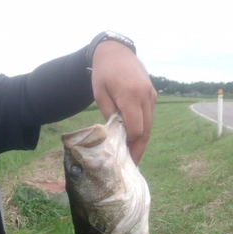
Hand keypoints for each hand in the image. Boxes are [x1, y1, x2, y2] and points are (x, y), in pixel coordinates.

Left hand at [91, 41, 156, 165]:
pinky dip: (143, 128)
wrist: (116, 51)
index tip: (123, 156)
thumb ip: (109, 115)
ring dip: (141, 140)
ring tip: (132, 153)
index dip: (130, 145)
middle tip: (131, 163)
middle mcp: (145, 96)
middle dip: (139, 148)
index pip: (135, 129)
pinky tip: (134, 137)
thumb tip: (115, 135)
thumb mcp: (100, 94)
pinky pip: (149, 117)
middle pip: (146, 131)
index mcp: (131, 96)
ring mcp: (151, 95)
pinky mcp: (152, 94)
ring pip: (150, 125)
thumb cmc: (104, 73)